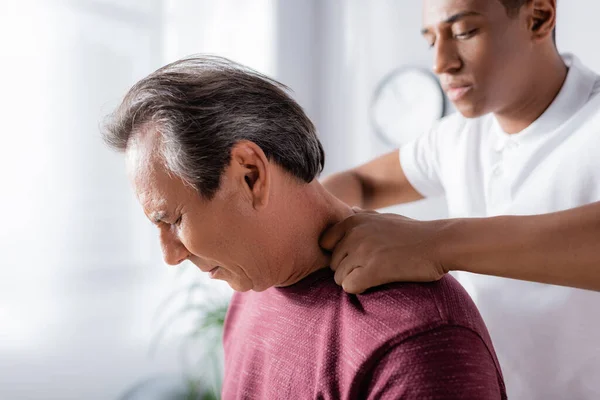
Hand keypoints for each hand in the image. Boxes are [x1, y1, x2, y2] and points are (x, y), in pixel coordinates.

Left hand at [319, 208, 446, 293]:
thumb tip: (348, 210)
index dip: (338, 254)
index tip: (356, 258)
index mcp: (353, 219)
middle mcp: (354, 232)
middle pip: (332, 263)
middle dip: (348, 269)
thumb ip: (361, 216)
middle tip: (373, 267)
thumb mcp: (382, 217)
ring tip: (379, 273)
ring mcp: (362, 250)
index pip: (324, 243)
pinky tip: (379, 281)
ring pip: (339, 277)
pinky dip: (362, 288)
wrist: (439, 243)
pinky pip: (349, 287)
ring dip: (356, 280)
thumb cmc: (412, 233)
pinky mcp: (373, 269)